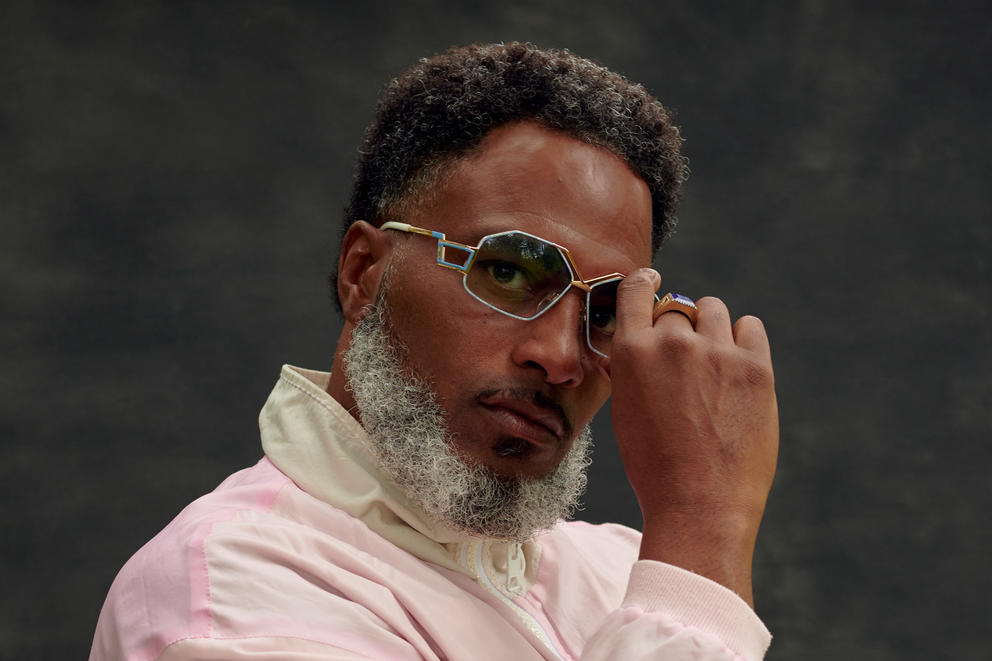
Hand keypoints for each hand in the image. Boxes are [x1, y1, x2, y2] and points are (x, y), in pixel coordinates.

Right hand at [605, 269, 778, 605]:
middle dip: (679, 327)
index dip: (644, 283)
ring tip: (713, 364)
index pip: (636, 290)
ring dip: (711, 329)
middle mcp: (673, 342)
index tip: (652, 282)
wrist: (700, 504)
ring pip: (714, 311)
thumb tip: (637, 346)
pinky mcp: (755, 366)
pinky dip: (743, 340)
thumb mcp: (626, 413)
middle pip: (678, 307)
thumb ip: (631, 371)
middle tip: (686, 361)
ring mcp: (717, 351)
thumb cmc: (655, 467)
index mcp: (632, 352)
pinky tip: (738, 366)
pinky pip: (750, 327)